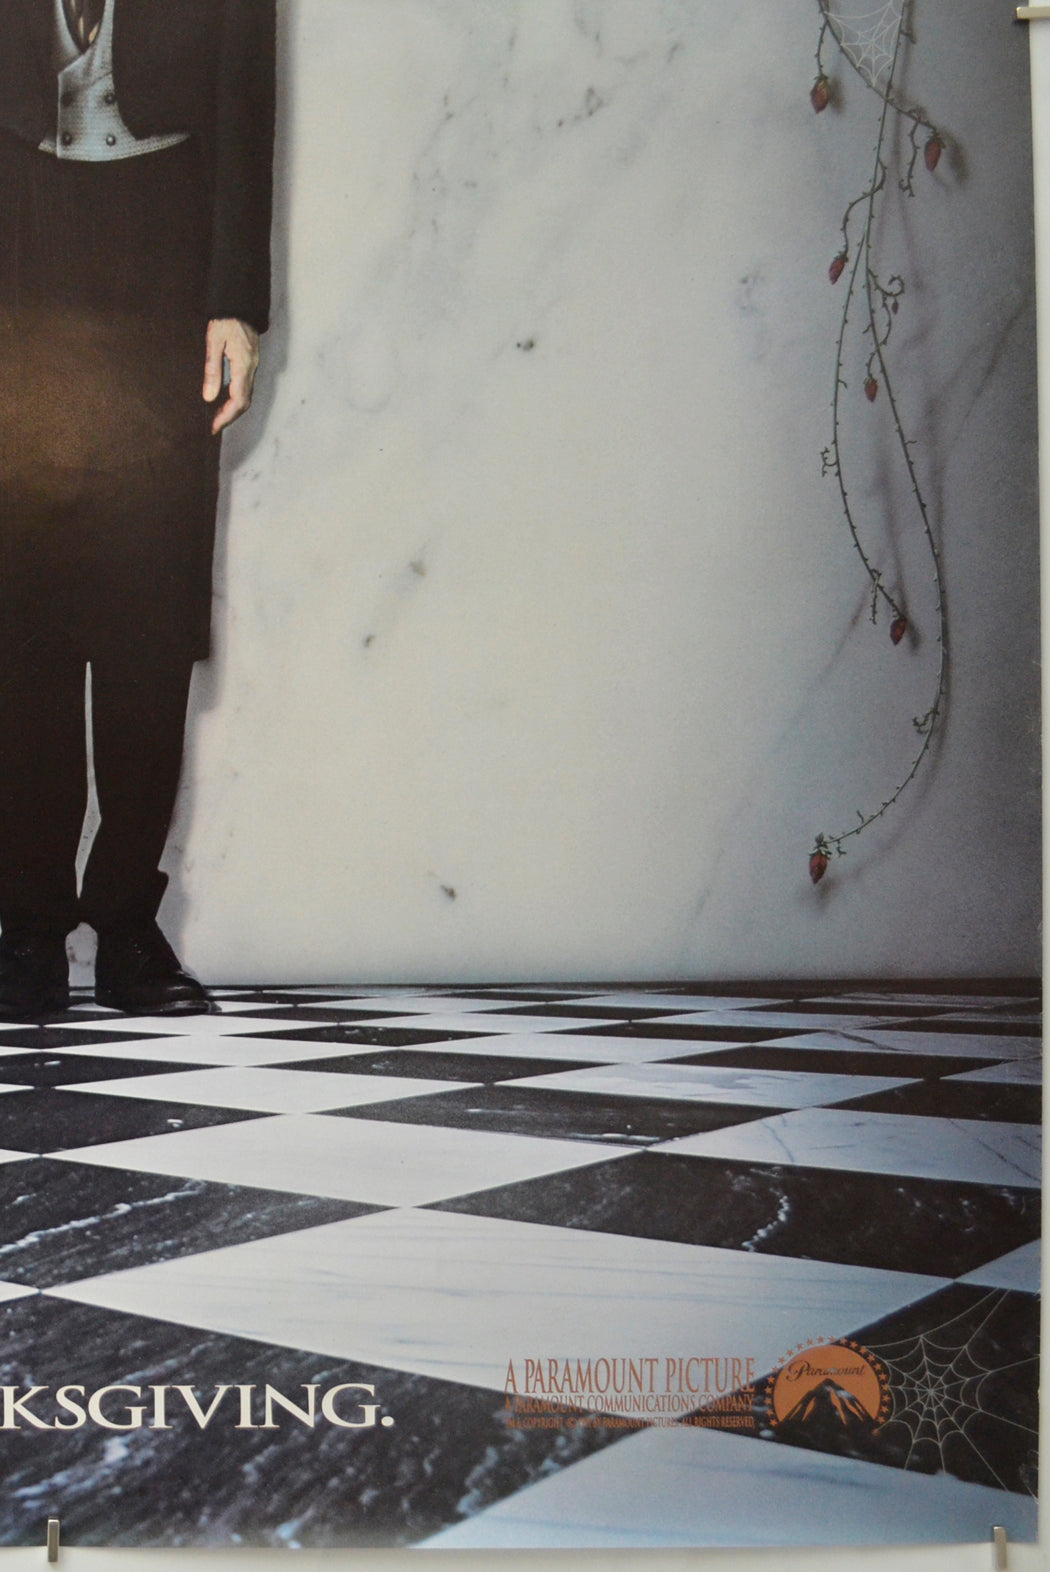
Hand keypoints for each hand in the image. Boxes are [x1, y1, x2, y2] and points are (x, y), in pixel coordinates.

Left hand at [203, 318, 260, 433]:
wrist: (239, 303)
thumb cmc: (225, 319)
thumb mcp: (214, 341)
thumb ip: (212, 370)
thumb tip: (209, 397)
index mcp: (244, 365)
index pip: (238, 400)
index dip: (226, 416)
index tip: (214, 427)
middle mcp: (251, 369)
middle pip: (244, 402)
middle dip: (229, 416)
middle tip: (214, 426)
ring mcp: (252, 366)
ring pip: (245, 395)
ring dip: (232, 408)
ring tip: (216, 416)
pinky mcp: (249, 362)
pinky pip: (244, 386)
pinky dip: (234, 398)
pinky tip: (223, 398)